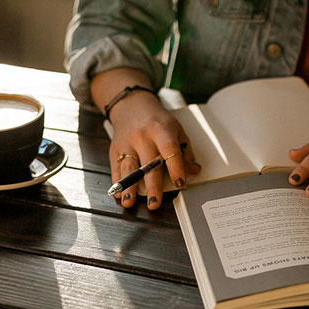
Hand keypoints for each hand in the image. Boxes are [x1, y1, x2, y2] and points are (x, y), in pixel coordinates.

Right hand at [107, 91, 200, 209]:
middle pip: (148, 164)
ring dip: (129, 187)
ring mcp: (127, 143)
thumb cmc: (156, 120)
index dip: (176, 168)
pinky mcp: (115, 149)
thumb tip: (193, 170)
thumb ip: (184, 150)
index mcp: (161, 130)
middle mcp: (142, 137)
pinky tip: (119, 194)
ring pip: (128, 168)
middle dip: (152, 186)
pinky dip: (117, 182)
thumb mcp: (176, 129)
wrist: (132, 106)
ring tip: (130, 202)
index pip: (170, 150)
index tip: (181, 183)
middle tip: (155, 203)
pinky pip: (115, 168)